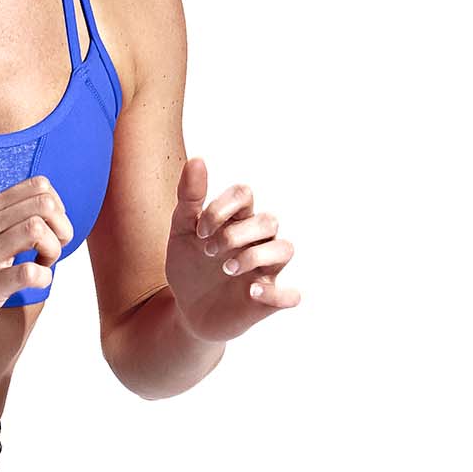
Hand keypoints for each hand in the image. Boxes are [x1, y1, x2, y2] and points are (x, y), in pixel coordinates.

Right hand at [0, 176, 71, 357]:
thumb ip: (6, 220)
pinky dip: (43, 278)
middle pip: (44, 205)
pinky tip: (34, 283)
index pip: (39, 186)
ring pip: (37, 230)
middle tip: (50, 251)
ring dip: (52, 250)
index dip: (57, 210)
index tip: (48, 233)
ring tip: (42, 264)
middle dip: (61, 229)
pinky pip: (28, 272)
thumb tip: (51, 212)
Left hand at [164, 156, 297, 343]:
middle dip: (236, 233)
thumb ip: (189, 198)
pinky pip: (291, 296)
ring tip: (226, 270)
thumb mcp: (181, 232)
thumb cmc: (189, 267)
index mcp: (237, 221)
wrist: (185, 311)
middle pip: (268, 221)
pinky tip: (251, 292)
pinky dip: (276, 293)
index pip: (245, 194)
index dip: (222, 207)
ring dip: (255, 256)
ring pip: (285, 249)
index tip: (199, 232)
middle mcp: (256, 242)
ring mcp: (265, 271)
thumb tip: (197, 160)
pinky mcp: (267, 301)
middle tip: (209, 252)